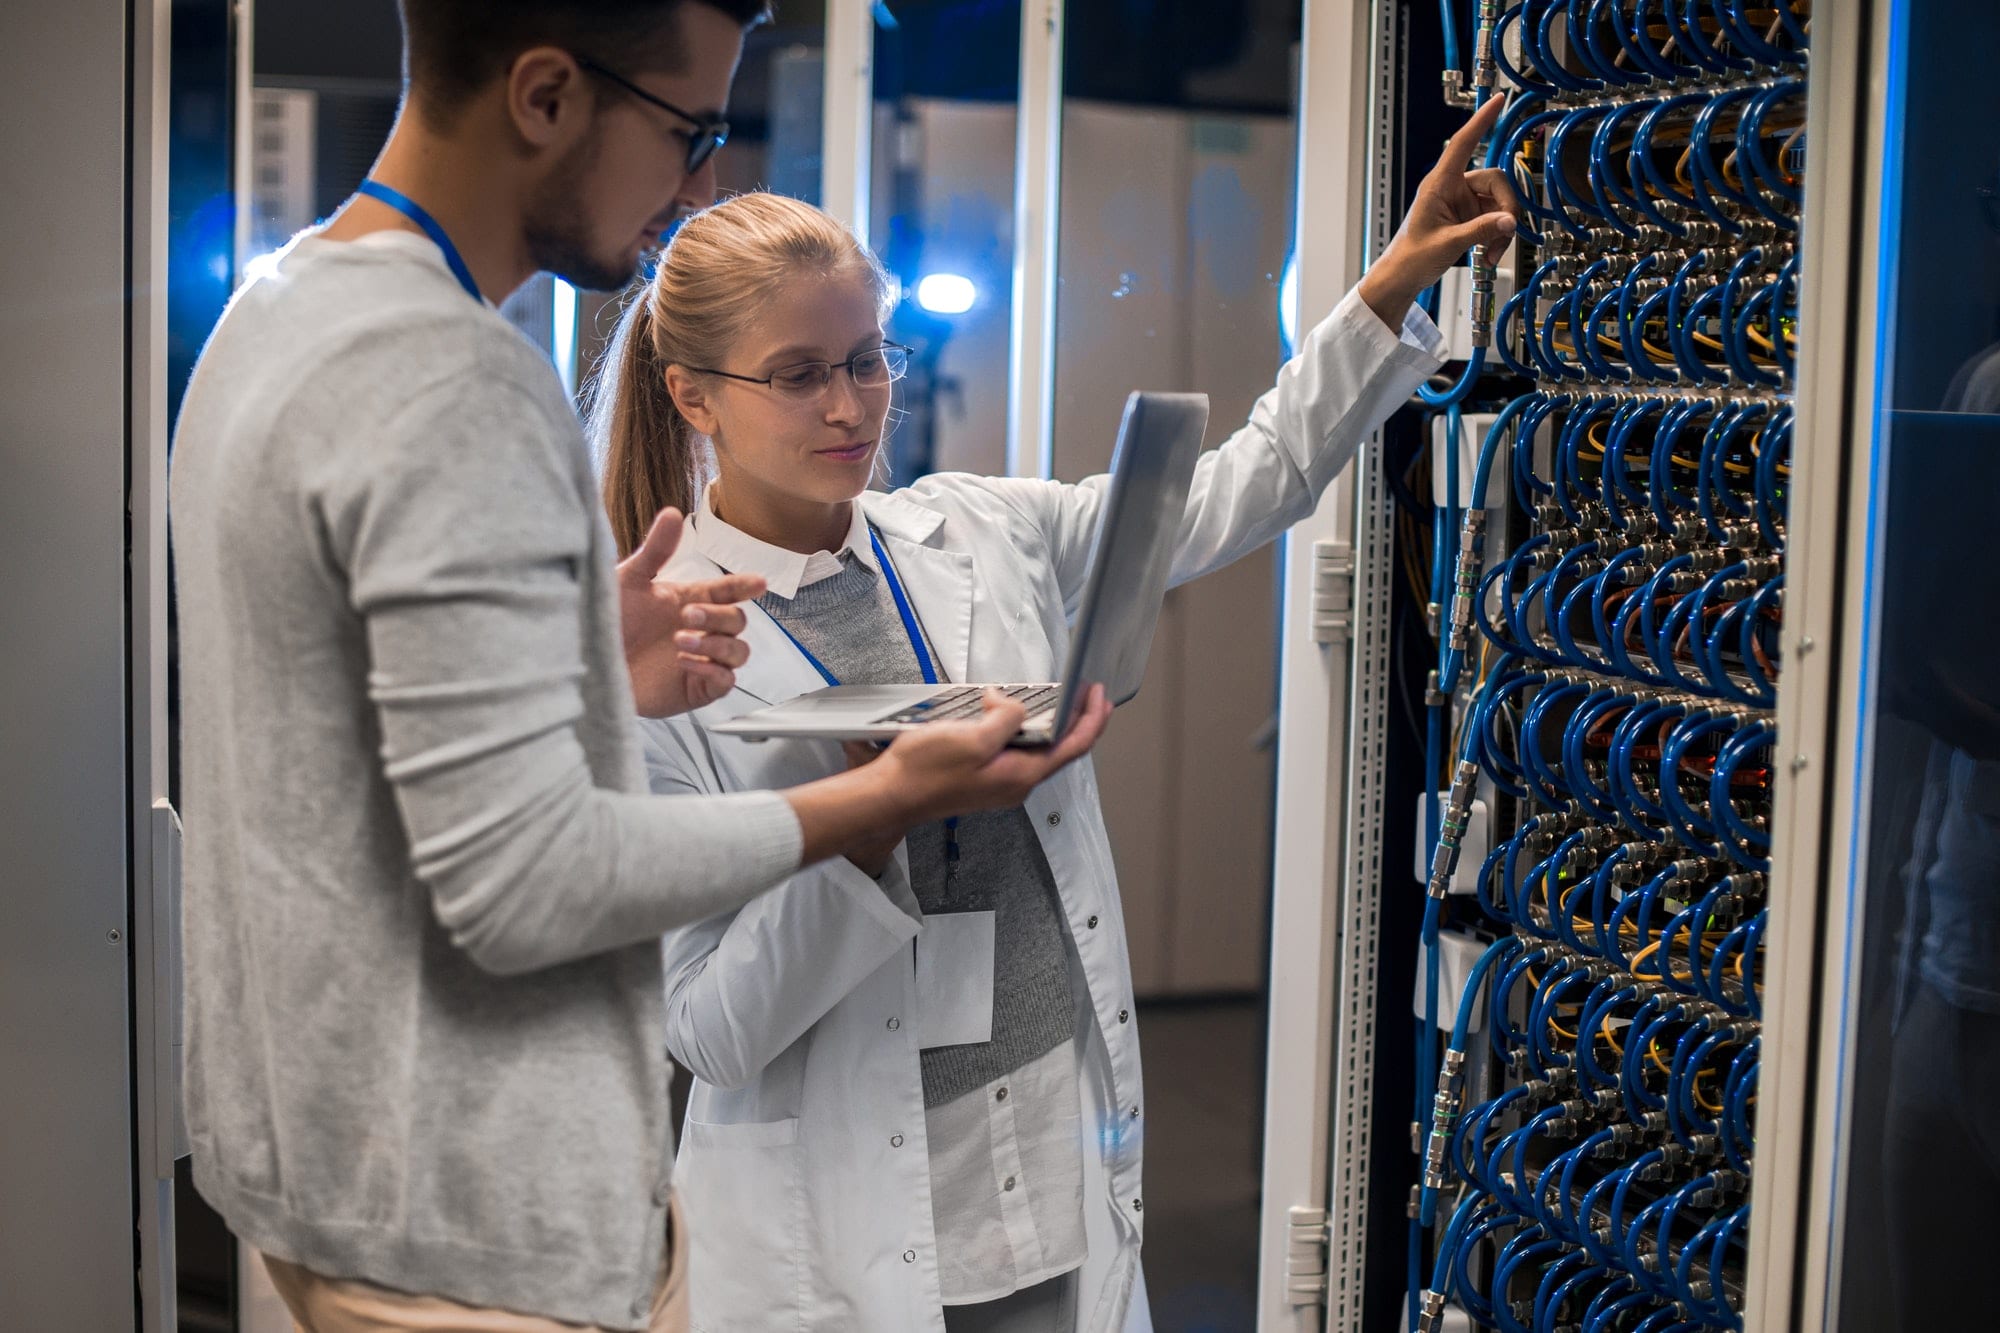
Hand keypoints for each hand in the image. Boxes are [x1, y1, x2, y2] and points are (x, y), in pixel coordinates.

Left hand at [616, 508, 766, 717]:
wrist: (585, 662)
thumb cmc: (606, 621)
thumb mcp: (628, 581)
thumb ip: (655, 550)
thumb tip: (673, 513)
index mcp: (689, 601)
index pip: (728, 592)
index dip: (745, 586)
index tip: (757, 583)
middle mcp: (700, 630)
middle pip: (737, 621)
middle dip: (718, 616)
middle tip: (687, 615)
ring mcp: (701, 660)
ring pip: (739, 651)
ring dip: (717, 644)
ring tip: (680, 642)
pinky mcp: (695, 689)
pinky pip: (725, 681)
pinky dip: (713, 671)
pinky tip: (683, 662)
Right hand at [784, 686, 1114, 869]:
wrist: (890, 795)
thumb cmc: (926, 771)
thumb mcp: (972, 737)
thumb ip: (1006, 719)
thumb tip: (1015, 707)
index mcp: (1022, 775)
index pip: (1074, 746)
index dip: (1092, 718)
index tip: (1099, 692)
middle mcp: (1017, 784)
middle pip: (1060, 749)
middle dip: (1075, 718)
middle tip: (1083, 691)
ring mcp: (1000, 785)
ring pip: (1036, 750)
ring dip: (1046, 723)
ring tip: (1049, 698)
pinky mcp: (984, 780)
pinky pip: (1014, 752)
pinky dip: (1020, 730)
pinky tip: (1006, 714)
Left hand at [1359, 94, 1524, 329]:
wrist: (1403, 277)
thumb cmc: (1412, 257)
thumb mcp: (1449, 244)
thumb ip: (1481, 231)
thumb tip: (1510, 221)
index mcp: (1440, 184)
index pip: (1463, 144)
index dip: (1480, 121)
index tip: (1496, 101)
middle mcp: (1454, 188)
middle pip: (1496, 181)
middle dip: (1506, 208)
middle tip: (1505, 232)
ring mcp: (1464, 203)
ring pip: (1500, 203)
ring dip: (1502, 228)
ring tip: (1492, 253)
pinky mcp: (1470, 218)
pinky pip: (1495, 219)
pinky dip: (1497, 236)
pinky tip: (1490, 254)